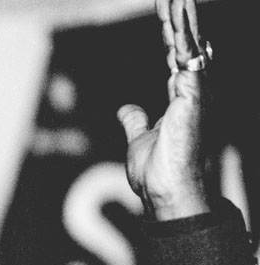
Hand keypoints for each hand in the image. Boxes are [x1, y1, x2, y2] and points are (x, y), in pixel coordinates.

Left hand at [117, 0, 210, 220]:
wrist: (166, 191)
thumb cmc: (157, 173)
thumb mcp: (138, 139)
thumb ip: (134, 121)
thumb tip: (125, 109)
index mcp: (181, 98)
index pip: (177, 54)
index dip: (172, 30)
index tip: (167, 7)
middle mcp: (192, 90)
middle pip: (185, 41)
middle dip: (178, 15)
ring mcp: (195, 91)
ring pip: (188, 42)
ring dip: (181, 15)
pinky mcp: (192, 94)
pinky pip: (187, 53)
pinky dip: (182, 30)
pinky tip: (178, 8)